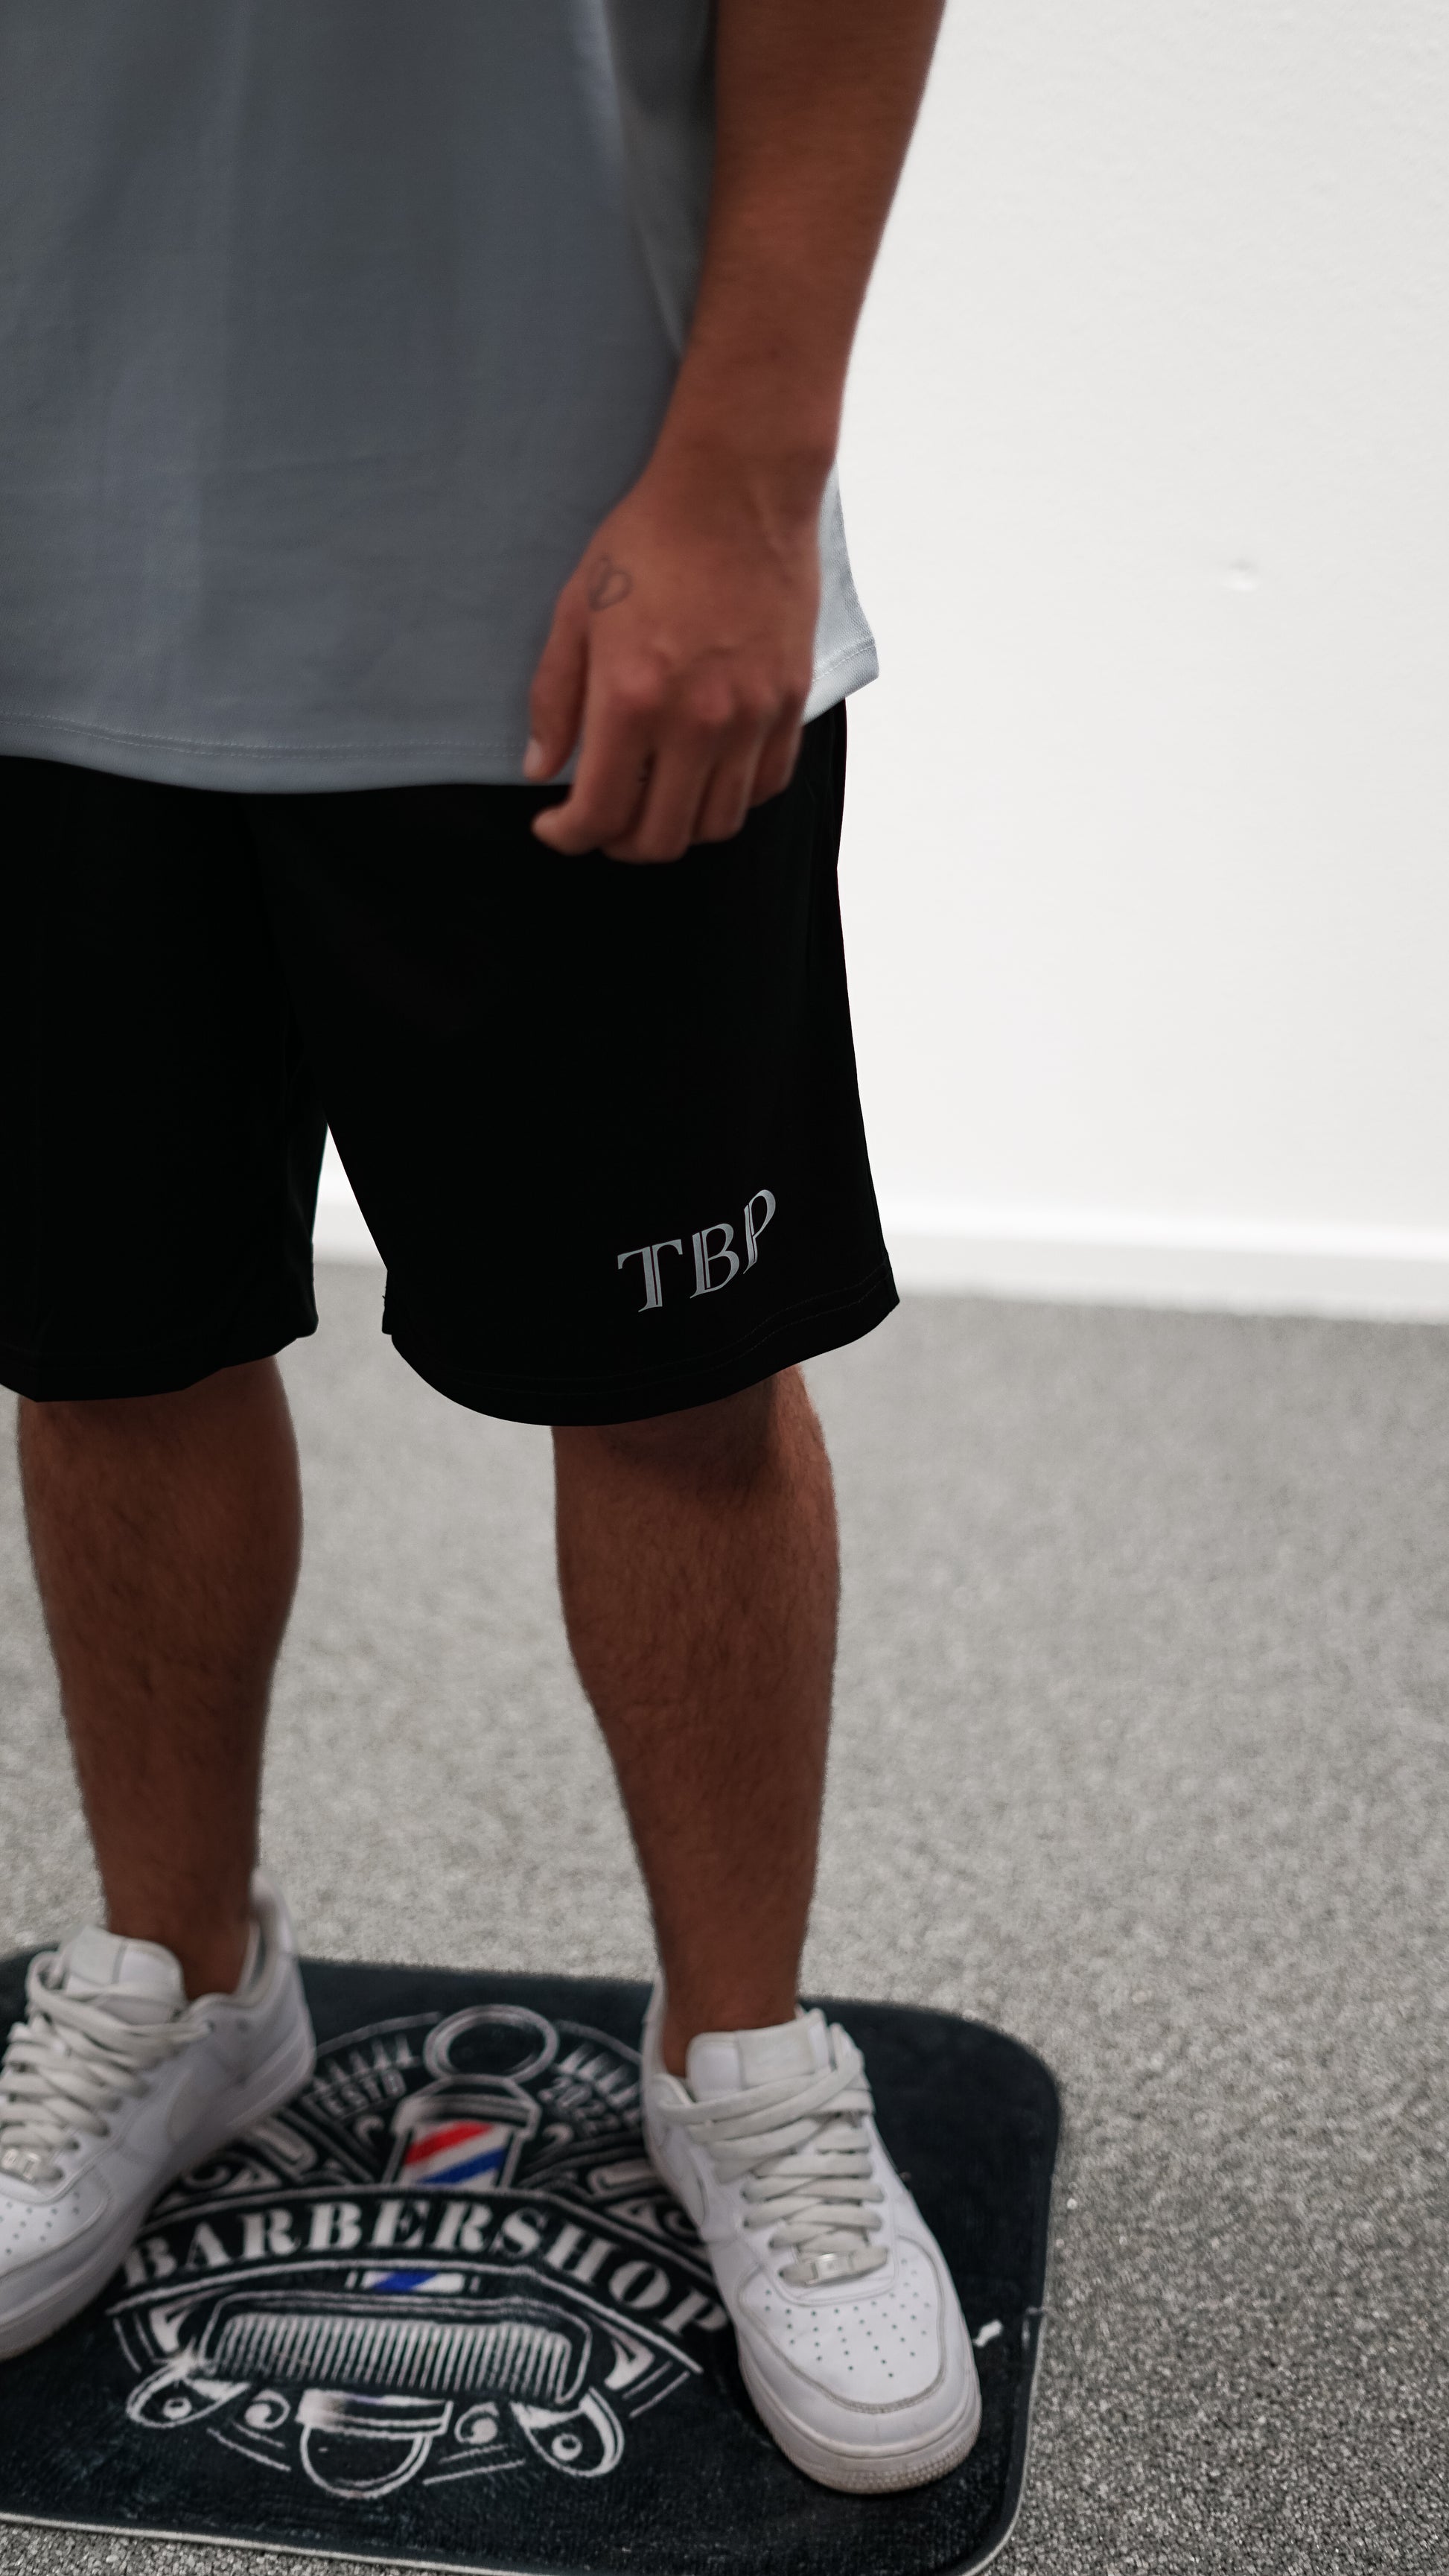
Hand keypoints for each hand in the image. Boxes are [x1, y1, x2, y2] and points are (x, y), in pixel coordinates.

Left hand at [525, 452, 821, 861]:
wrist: (737, 489)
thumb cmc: (650, 540)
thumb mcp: (577, 610)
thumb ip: (555, 698)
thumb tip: (541, 769)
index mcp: (633, 700)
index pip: (600, 814)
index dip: (568, 837)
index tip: (554, 827)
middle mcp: (697, 722)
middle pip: (660, 839)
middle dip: (618, 844)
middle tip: (600, 822)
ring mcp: (751, 717)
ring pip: (717, 824)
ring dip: (676, 828)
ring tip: (652, 800)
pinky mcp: (788, 703)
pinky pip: (765, 786)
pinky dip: (729, 799)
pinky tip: (702, 775)